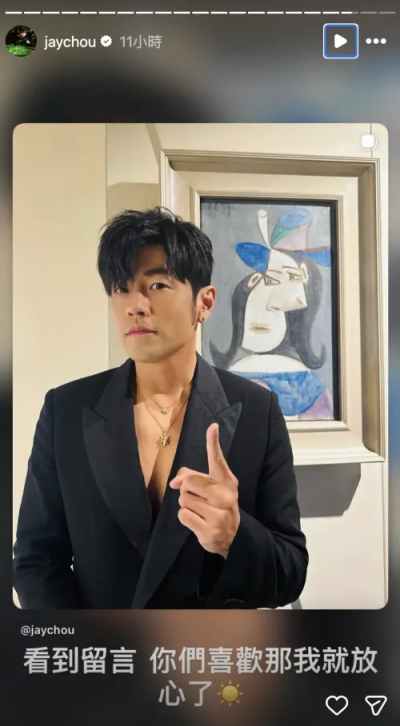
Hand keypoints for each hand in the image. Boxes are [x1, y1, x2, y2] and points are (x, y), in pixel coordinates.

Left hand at [169, 423, 239, 557]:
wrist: (231, 536)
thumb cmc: (216, 505)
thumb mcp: (211, 489)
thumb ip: (192, 477)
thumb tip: (174, 483)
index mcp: (227, 481)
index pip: (218, 460)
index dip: (213, 442)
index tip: (213, 427)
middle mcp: (226, 496)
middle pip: (190, 482)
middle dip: (186, 490)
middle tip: (198, 498)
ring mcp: (219, 514)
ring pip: (184, 500)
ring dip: (186, 505)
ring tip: (199, 511)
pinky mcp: (210, 531)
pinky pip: (183, 515)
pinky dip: (185, 518)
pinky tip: (198, 522)